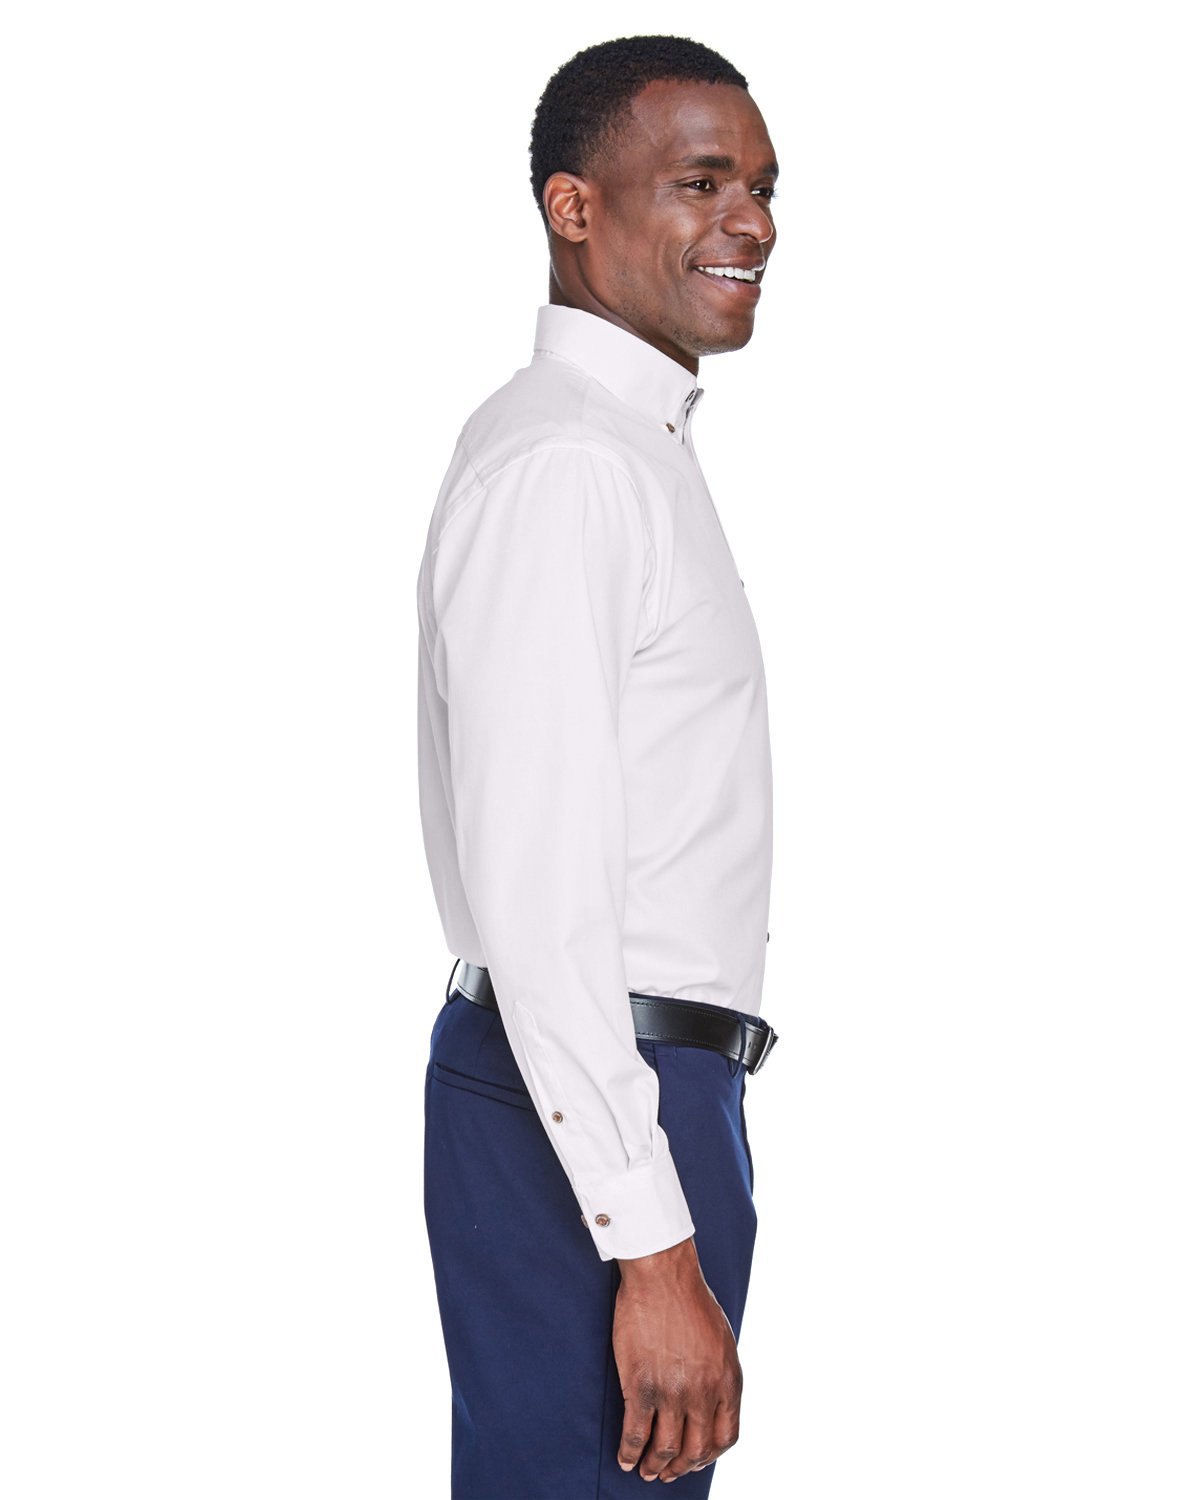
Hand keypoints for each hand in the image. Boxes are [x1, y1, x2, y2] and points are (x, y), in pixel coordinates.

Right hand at [611, 1236, 741, 1481]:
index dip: (709, 1455)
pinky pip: (635, 1433)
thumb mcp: (722, 1340)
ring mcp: (672, 1392)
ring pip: (665, 1449)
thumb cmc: (690, 1299)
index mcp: (727, 1381)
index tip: (696, 1459)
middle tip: (668, 1474)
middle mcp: (703, 1393)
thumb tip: (712, 1402)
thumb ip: (719, 1375)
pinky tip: (625, 1458)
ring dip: (655, 1467)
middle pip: (695, 1449)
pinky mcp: (641, 1386)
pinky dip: (630, 1452)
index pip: (725, 1437)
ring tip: (646, 1472)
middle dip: (681, 1467)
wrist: (663, 1274)